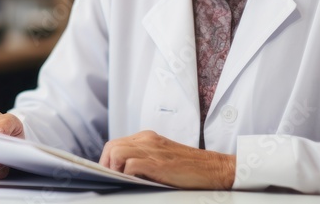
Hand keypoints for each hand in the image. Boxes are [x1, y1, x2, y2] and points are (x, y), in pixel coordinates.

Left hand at [99, 130, 234, 188]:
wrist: (213, 168)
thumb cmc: (189, 167)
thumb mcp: (162, 156)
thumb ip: (144, 157)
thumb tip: (122, 170)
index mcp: (147, 137)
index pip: (115, 143)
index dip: (107, 160)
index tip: (108, 173)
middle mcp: (147, 140)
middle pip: (111, 147)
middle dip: (106, 165)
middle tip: (112, 179)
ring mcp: (152, 150)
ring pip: (116, 153)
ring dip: (114, 169)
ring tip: (122, 180)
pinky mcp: (158, 163)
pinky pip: (130, 165)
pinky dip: (128, 175)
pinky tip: (135, 182)